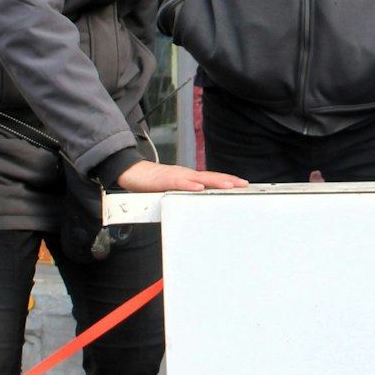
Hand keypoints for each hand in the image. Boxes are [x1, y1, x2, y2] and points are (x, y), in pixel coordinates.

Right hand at [114, 160, 247, 192]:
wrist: (130, 171)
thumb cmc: (151, 182)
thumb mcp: (172, 190)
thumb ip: (184, 195)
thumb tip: (198, 203)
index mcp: (188, 178)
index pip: (211, 179)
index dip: (227, 181)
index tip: (243, 184)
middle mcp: (185, 175)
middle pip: (210, 177)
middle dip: (228, 180)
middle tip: (244, 184)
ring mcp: (175, 176)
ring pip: (197, 178)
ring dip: (214, 182)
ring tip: (229, 186)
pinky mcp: (162, 180)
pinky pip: (177, 183)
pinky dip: (189, 185)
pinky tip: (198, 188)